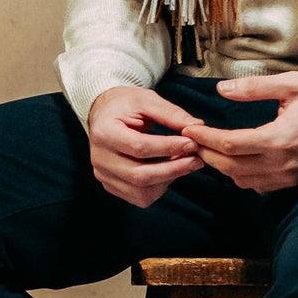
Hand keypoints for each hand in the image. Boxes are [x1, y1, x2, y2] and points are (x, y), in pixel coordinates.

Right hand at [86, 85, 205, 207]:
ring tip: (184, 163)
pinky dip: (159, 187)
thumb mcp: (146, 100)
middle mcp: (99, 158)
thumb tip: (198, 127)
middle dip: (174, 169)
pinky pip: (139, 197)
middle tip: (196, 160)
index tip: (192, 143)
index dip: (169, 147)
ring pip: (141, 192)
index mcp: (104, 133)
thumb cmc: (125, 105)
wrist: (104, 114)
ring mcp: (103, 175)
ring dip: (168, 180)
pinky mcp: (111, 185)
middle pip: (140, 175)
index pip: (139, 147)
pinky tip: (169, 171)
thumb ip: (171, 113)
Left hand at [188, 72, 297, 193]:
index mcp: (280, 138)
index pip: (231, 145)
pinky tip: (234, 159)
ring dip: (221, 166)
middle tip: (193, 140)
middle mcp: (282, 163)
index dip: (205, 139)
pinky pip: (257, 185)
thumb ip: (254, 87)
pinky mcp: (292, 181)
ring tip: (209, 148)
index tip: (189, 129)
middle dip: (207, 154)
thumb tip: (222, 90)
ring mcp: (288, 176)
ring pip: (241, 179)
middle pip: (230, 167)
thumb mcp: (291, 84)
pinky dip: (239, 174)